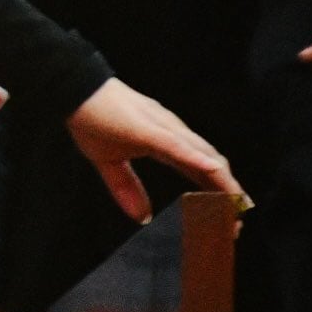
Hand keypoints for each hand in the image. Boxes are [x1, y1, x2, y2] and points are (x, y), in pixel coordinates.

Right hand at [66, 74, 240, 219]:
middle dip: (228, 194)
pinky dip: (199, 161)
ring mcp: (165, 128)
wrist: (73, 88)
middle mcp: (173, 133)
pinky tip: (215, 173)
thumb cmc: (89, 118)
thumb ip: (125, 187)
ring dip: (223, 183)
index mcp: (165, 141)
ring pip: (204, 157)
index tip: (229, 216)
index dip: (218, 192)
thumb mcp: (107, 161)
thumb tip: (141, 217)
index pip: (201, 169)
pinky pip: (180, 147)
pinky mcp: (151, 129)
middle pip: (212, 165)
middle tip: (238, 222)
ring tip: (237, 206)